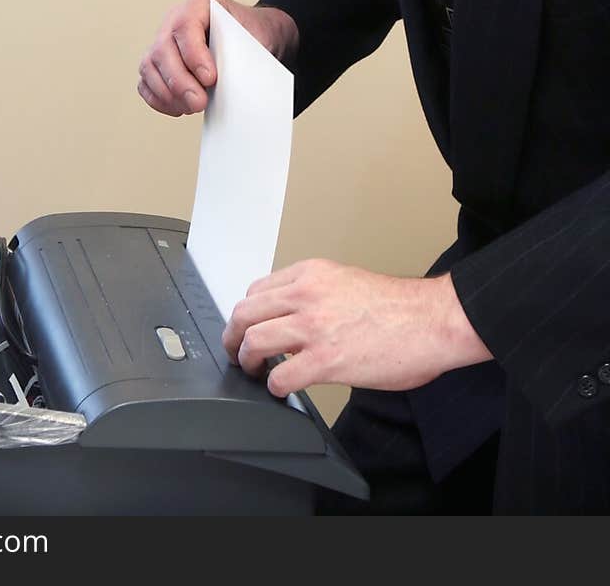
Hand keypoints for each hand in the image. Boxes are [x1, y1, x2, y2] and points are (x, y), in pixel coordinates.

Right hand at [137, 0, 298, 115]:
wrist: (252, 37)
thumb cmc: (252, 34)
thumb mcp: (255, 37)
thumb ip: (240, 55)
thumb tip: (231, 83)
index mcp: (200, 2)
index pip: (185, 25)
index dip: (194, 54)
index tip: (210, 78)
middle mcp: (175, 18)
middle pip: (162, 48)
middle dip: (179, 81)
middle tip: (199, 102)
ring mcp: (163, 40)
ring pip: (149, 66)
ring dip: (168, 93)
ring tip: (192, 107)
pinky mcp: (157, 62)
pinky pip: (146, 81)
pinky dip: (159, 98)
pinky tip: (179, 107)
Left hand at [222, 260, 492, 396]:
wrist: (431, 321)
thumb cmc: (399, 307)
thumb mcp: (346, 281)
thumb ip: (316, 294)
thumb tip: (295, 316)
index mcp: (311, 274)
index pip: (258, 290)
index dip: (247, 314)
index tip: (247, 328)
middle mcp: (306, 295)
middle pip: (245, 313)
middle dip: (233, 336)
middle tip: (235, 351)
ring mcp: (313, 327)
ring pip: (253, 341)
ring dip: (246, 361)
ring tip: (254, 371)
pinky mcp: (325, 361)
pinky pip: (280, 376)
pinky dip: (274, 386)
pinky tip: (282, 390)